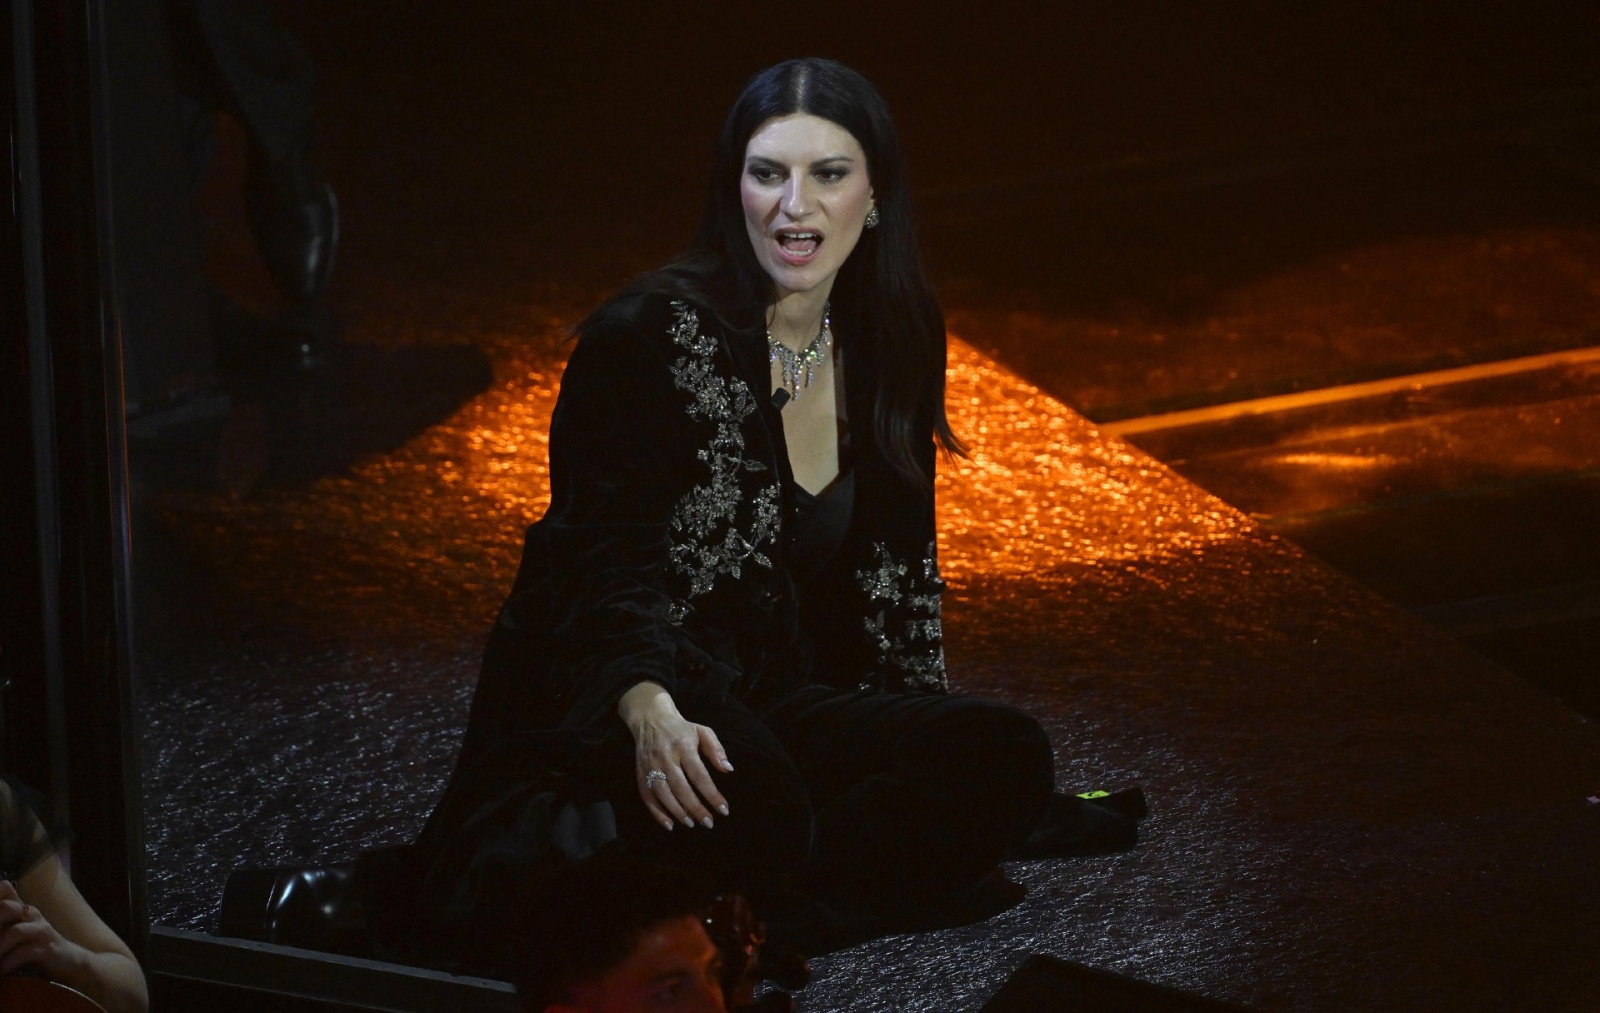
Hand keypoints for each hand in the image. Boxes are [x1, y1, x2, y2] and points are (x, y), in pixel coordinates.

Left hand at [0, 879, 91, 981]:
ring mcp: (41, 930)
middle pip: (6, 907)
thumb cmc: (36, 947)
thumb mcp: (18, 931)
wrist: (69, 961)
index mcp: (22, 909)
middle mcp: (32, 915)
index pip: (4, 889)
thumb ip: (4, 921)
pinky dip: (7, 964)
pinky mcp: (48, 948)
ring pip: (15, 932)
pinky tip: (2, 971)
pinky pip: (24, 953)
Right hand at [617, 682, 733, 831]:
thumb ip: (716, 749)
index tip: (723, 810)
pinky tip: (669, 824)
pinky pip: (647, 796)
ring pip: (663, 794)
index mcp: (683, 746)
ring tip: (691, 824)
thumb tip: (728, 770)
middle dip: (696, 808)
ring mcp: (650, 766)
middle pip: (681, 788)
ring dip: (677, 812)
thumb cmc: (682, 728)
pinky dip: (657, 813)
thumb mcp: (703, 731)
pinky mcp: (640, 773)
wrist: (650, 719)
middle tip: (709, 823)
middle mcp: (665, 757)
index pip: (699, 775)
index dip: (711, 794)